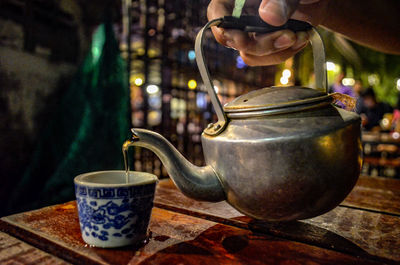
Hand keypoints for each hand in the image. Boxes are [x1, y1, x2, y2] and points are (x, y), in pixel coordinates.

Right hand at [207, 0, 328, 65]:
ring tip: (299, 37)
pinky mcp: (265, 43)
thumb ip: (281, 0)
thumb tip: (268, 17)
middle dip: (261, 44)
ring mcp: (252, 30)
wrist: (317, 0)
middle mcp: (241, 14)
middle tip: (288, 37)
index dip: (223, 29)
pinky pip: (266, 58)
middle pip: (234, 39)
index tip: (243, 40)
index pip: (217, 12)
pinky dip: (285, 53)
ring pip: (250, 54)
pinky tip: (301, 39)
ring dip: (276, 51)